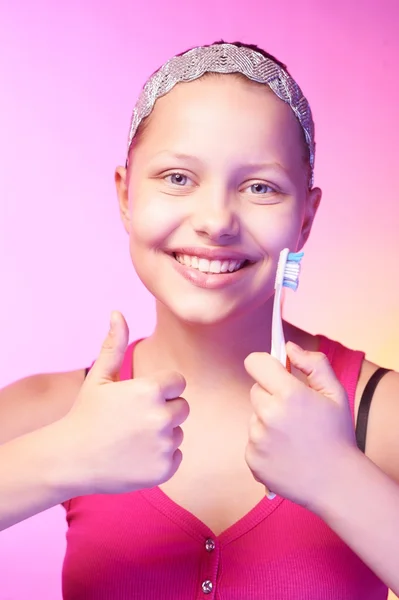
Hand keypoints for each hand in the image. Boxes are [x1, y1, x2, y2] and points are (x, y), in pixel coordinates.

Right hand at [60, 311, 188, 494]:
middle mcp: (161, 416)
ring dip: (162, 434)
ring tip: (131, 439)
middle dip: (164, 410)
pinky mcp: (165, 469)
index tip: (138, 399)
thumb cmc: (86, 414)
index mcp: (150, 389)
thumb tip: (117, 313)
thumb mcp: (99, 378)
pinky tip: (135, 456)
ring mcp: (164, 445)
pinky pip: (176, 455)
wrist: (70, 460)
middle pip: (182, 407)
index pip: (178, 382)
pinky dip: (161, 457)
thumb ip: (114, 345)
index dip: (160, 389)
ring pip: (178, 432)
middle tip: (134, 421)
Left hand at [244, 342, 356, 509]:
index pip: (255, 363)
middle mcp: (269, 416)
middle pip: (255, 390)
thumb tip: (289, 348)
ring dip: (268, 421)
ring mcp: (258, 440)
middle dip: (271, 396)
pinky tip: (285, 453)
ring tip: (293, 437)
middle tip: (294, 412)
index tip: (272, 370)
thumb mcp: (335, 393)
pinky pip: (252, 441)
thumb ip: (314, 364)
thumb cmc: (337, 435)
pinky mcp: (252, 460)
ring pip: (254, 417)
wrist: (337, 483)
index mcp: (289, 395)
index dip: (263, 363)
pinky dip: (264, 445)